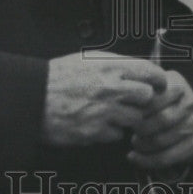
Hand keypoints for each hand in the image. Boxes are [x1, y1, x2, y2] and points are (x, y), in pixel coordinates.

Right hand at [40, 51, 167, 146]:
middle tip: (136, 100)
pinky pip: (117, 134)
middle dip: (144, 100)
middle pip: (147, 97)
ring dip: (130, 117)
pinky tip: (101, 123)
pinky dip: (112, 131)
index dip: (159, 79)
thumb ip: (115, 64)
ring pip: (135, 119)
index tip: (160, 83)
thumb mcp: (88, 59)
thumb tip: (138, 69)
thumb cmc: (59, 77)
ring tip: (116, 112)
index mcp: (110, 67)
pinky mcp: (94, 132)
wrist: (33, 98)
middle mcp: (110, 89)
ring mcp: (103, 112)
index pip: (149, 72)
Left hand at [127, 70, 192, 169]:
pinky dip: (147, 161)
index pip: (155, 99)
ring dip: (142, 145)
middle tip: (131, 130)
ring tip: (134, 142)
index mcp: (178, 85)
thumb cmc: (156, 98)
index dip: (139, 109)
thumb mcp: (149, 86)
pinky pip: (169, 157)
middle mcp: (191, 103)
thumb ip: (137, 86)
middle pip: (162, 120)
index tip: (128, 113)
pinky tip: (134, 157)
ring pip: (163, 140)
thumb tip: (122, 90)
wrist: (179, 110)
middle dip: (141, 128)